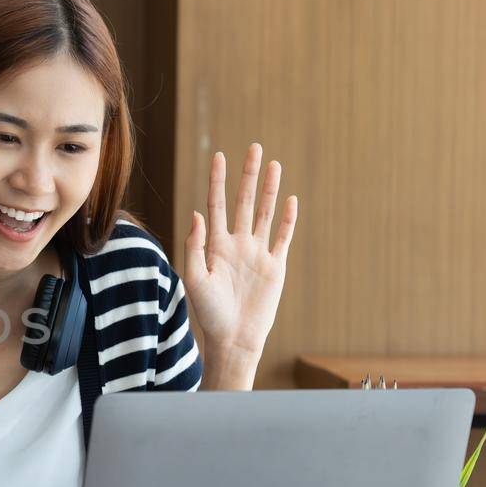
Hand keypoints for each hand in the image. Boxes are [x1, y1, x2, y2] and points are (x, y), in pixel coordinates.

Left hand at [185, 142, 299, 362]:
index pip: (216, 204)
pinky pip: (283, 238)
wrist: (233, 338)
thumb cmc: (209, 313)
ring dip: (270, 189)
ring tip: (274, 164)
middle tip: (254, 148)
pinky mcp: (275, 266)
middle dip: (248, 175)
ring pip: (266, 214)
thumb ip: (195, 246)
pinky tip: (290, 199)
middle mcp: (237, 244)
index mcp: (215, 245)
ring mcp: (258, 253)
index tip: (218, 155)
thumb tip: (197, 213)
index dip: (217, 180)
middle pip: (245, 201)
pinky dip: (288, 219)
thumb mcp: (195, 279)